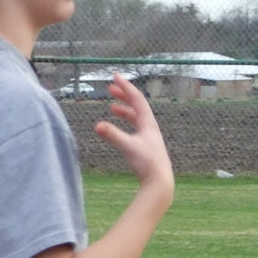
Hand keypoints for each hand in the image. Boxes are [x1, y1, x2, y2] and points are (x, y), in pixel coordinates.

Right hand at [95, 73, 173, 189]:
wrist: (160, 182)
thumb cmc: (147, 164)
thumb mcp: (128, 147)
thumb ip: (112, 135)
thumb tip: (97, 126)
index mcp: (148, 124)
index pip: (137, 99)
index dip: (126, 87)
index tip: (115, 76)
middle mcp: (150, 128)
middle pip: (137, 106)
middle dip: (124, 95)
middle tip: (110, 88)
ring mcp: (150, 138)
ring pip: (137, 118)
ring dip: (125, 110)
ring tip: (112, 108)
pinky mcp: (147, 148)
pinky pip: (136, 129)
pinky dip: (127, 125)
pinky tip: (120, 130)